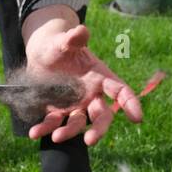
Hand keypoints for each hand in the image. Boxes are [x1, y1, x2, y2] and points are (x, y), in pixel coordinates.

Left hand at [23, 17, 142, 145]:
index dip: (130, 103)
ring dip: (69, 131)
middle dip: (98, 129)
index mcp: (100, 77)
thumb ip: (73, 39)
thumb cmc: (59, 45)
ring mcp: (75, 105)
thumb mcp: (64, 41)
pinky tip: (34, 133)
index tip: (137, 118)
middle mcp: (91, 95)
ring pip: (77, 122)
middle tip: (90, 140)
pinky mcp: (58, 111)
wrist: (43, 54)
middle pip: (101, 115)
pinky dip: (44, 129)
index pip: (120, 91)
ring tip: (56, 137)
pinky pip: (53, 122)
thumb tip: (80, 31)